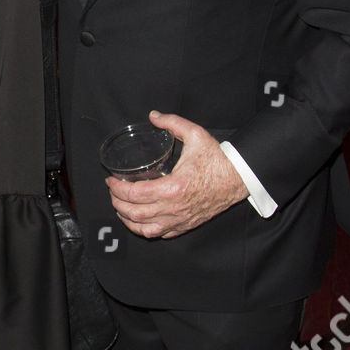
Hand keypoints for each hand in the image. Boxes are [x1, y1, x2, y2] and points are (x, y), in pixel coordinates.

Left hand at [106, 111, 247, 238]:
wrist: (239, 178)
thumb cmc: (217, 159)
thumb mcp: (195, 135)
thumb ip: (172, 123)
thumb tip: (154, 116)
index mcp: (173, 188)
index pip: (134, 194)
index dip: (116, 188)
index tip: (110, 180)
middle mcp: (174, 208)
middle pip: (134, 213)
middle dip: (117, 203)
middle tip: (113, 193)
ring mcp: (180, 219)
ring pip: (145, 228)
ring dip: (128, 219)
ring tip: (121, 208)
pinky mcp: (186, 225)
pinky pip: (160, 234)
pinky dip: (145, 230)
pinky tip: (139, 221)